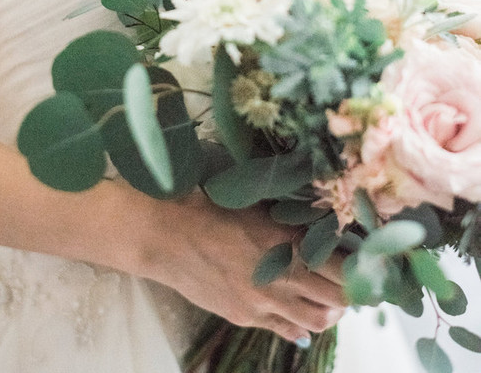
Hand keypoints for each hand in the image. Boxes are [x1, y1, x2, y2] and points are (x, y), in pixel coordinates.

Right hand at [140, 188, 346, 342]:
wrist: (169, 233)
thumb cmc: (212, 206)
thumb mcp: (260, 205)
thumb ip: (293, 220)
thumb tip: (324, 226)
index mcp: (289, 244)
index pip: (343, 267)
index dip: (360, 266)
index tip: (367, 259)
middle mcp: (283, 279)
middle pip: (338, 299)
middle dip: (350, 291)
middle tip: (352, 279)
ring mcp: (264, 303)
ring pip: (317, 321)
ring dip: (330, 312)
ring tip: (329, 299)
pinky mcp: (246, 317)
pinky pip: (286, 331)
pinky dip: (300, 325)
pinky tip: (300, 314)